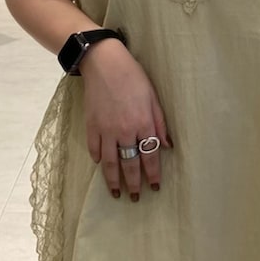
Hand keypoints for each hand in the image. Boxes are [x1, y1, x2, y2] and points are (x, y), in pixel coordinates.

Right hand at [80, 40, 170, 201]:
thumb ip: (160, 123)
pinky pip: (95, 149)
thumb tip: (167, 146)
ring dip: (113, 180)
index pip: (150, 157)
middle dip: (134, 183)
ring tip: (116, 193)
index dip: (153, 174)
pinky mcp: (91, 125)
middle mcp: (124, 131)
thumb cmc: (133, 77)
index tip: (155, 187)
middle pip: (130, 164)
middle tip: (136, 197)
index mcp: (143, 124)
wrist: (104, 63)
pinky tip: (102, 165)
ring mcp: (105, 130)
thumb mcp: (153, 97)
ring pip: (110, 162)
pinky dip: (98, 159)